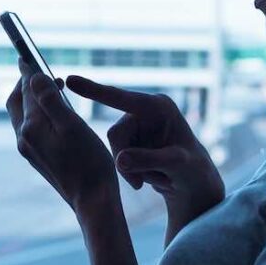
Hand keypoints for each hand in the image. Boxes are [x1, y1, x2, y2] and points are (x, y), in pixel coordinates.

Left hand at [6, 71, 117, 215]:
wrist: (92, 200)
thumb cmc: (88, 162)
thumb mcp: (72, 125)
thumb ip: (50, 99)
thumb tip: (33, 77)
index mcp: (30, 128)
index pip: (24, 90)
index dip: (27, 70)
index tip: (27, 55)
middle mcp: (24, 139)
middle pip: (17, 103)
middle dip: (26, 84)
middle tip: (42, 71)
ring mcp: (29, 150)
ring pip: (24, 116)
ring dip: (35, 99)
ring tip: (55, 89)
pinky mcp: (38, 158)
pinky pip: (32, 129)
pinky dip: (40, 115)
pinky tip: (57, 115)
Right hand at [64, 75, 225, 221]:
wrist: (195, 184)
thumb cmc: (193, 171)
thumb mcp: (175, 165)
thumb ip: (148, 160)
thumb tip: (120, 160)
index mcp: (158, 107)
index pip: (121, 98)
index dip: (95, 91)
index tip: (70, 80)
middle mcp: (145, 111)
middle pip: (115, 133)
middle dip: (125, 160)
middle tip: (140, 183)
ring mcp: (138, 124)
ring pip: (114, 147)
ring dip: (129, 168)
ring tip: (152, 178)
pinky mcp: (132, 138)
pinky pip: (117, 154)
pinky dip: (129, 171)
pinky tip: (147, 177)